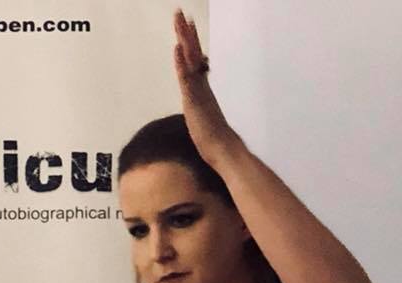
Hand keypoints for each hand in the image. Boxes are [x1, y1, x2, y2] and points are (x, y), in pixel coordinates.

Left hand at [172, 8, 240, 167]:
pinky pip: (187, 78)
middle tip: (182, 14)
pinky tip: (177, 49)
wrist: (224, 149)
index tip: (188, 26)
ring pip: (190, 60)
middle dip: (187, 34)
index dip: (191, 43)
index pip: (195, 60)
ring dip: (184, 40)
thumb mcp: (203, 120)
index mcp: (202, 89)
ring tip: (180, 20)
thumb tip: (200, 108)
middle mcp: (201, 85)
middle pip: (193, 53)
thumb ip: (201, 108)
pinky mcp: (195, 100)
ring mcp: (198, 91)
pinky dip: (182, 63)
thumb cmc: (215, 140)